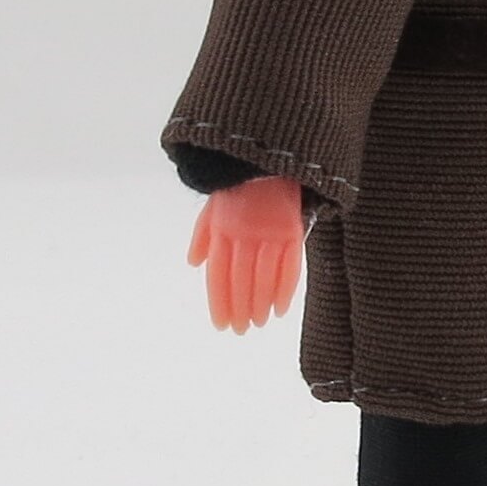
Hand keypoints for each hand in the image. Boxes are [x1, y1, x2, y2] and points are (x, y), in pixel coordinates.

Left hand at [186, 175, 305, 332]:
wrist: (270, 155)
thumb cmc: (240, 181)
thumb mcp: (214, 203)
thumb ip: (203, 234)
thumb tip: (193, 264)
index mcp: (222, 228)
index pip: (218, 274)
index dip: (219, 302)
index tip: (221, 324)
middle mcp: (244, 233)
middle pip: (240, 280)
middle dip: (240, 309)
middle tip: (241, 330)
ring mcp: (270, 232)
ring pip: (263, 277)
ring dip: (261, 304)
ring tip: (259, 323)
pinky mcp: (292, 230)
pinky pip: (289, 266)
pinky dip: (286, 290)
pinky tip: (281, 309)